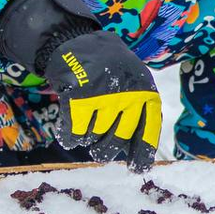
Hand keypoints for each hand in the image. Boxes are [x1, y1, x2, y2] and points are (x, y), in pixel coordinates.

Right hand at [43, 30, 161, 169]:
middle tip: (98, 151)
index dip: (142, 155)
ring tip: (84, 122)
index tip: (135, 170)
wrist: (79, 43)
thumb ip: (138, 117)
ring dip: (86, 138)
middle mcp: (128, 93)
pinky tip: (67, 130)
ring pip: (93, 137)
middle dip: (105, 150)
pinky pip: (73, 131)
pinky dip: (68, 136)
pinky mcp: (78, 94)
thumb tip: (139, 162)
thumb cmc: (110, 74)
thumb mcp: (134, 88)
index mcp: (146, 93)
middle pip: (117, 140)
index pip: (148, 131)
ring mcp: (103, 93)